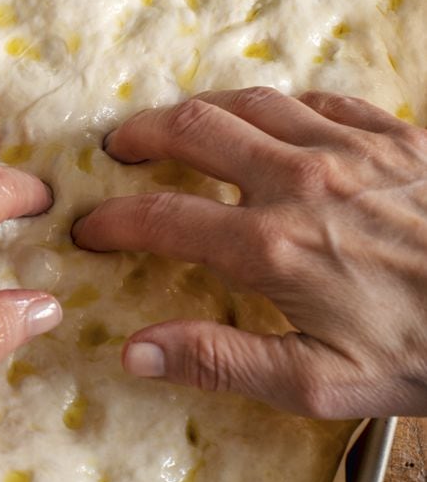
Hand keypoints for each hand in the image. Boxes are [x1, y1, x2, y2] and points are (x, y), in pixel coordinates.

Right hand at [73, 87, 426, 418]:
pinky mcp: (393, 133)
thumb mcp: (319, 381)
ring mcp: (348, 147)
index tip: (88, 226)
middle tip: (118, 149)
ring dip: (200, 108)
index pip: (162, 217)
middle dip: (142, 136)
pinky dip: (277, 105)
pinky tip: (271, 120)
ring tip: (177, 123)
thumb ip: (220, 362)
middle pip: (194, 130)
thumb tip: (135, 352)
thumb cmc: (425, 350)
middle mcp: (298, 180)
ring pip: (250, 102)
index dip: (113, 219)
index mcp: (270, 244)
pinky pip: (317, 99)